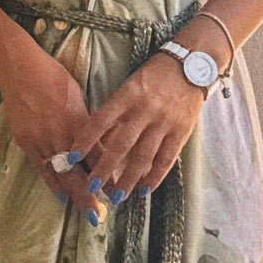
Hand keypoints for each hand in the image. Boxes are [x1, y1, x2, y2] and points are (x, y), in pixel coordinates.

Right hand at [0, 41, 111, 222]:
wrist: (21, 71)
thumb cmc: (55, 79)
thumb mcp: (79, 98)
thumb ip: (89, 123)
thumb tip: (102, 142)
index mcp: (79, 121)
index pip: (98, 154)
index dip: (107, 174)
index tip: (117, 189)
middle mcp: (62, 134)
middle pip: (79, 171)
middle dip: (90, 194)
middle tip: (100, 214)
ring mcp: (42, 140)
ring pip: (61, 174)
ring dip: (74, 195)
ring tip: (84, 212)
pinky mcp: (27, 142)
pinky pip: (42, 169)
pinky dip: (53, 185)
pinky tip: (62, 198)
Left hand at [70, 52, 204, 205]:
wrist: (191, 64)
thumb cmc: (154, 76)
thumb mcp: (130, 86)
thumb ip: (117, 110)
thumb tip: (98, 140)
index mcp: (127, 96)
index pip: (100, 121)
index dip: (84, 141)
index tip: (71, 158)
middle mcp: (144, 111)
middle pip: (120, 145)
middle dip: (104, 168)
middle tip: (92, 187)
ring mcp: (164, 123)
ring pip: (143, 157)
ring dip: (128, 180)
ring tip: (116, 197)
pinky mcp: (181, 131)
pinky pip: (166, 159)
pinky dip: (155, 177)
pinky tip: (144, 190)